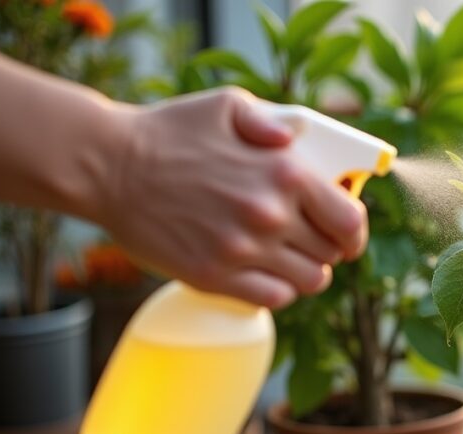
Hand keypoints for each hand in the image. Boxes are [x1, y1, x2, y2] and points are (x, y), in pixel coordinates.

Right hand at [96, 87, 367, 308]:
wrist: (107, 166)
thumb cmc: (169, 131)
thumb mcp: (229, 105)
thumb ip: (275, 123)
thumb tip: (298, 141)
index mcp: (285, 174)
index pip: (350, 222)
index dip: (355, 232)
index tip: (348, 234)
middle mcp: (270, 216)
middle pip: (331, 255)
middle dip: (326, 248)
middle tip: (307, 239)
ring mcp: (242, 251)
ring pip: (308, 282)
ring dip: (303, 272)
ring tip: (285, 257)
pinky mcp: (214, 278)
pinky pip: (273, 299)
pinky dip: (276, 290)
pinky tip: (262, 273)